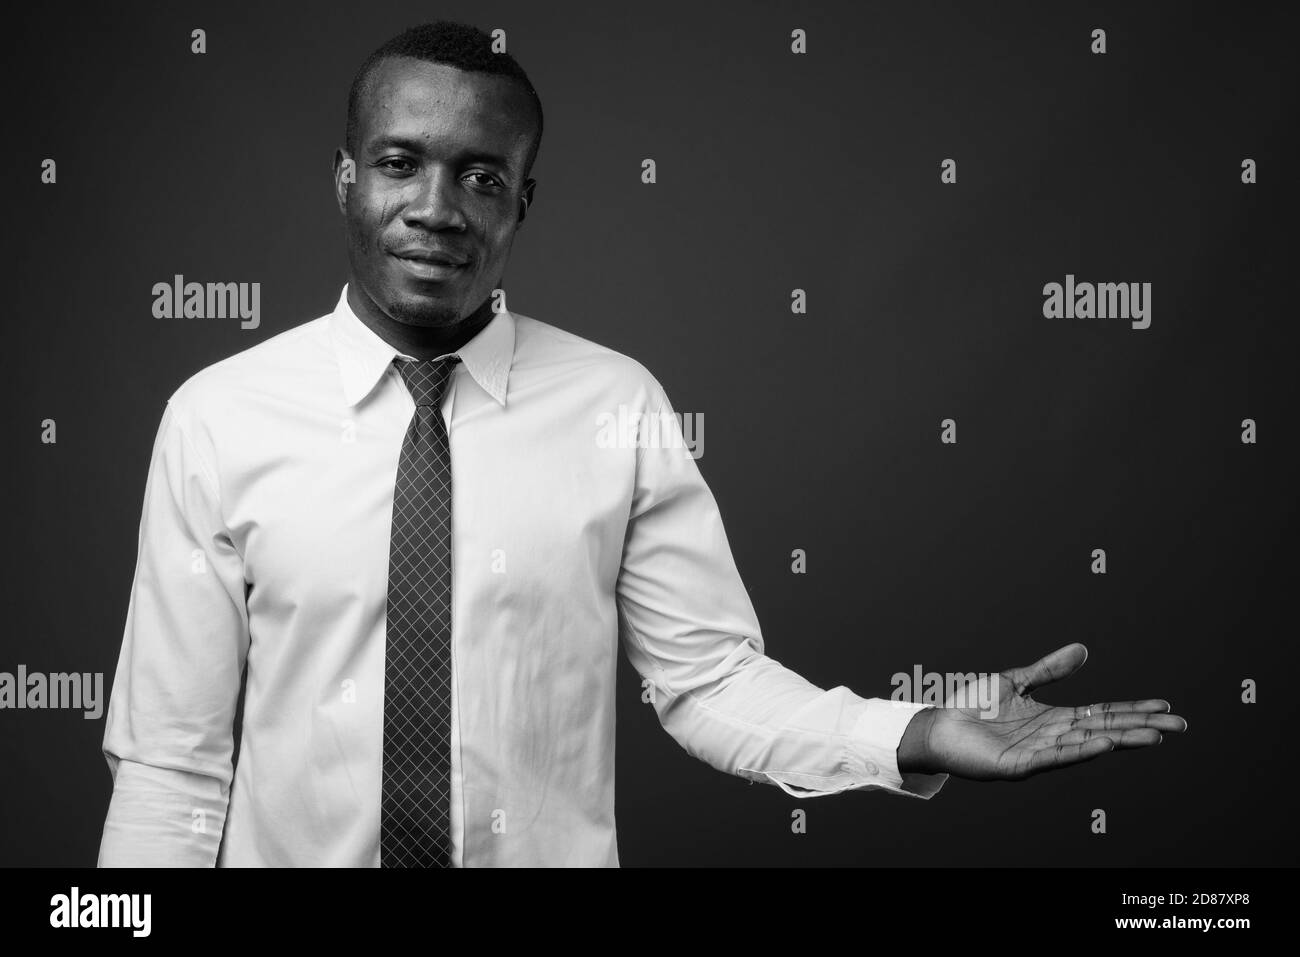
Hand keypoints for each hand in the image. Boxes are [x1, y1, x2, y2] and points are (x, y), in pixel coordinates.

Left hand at [896, 643, 1187, 780]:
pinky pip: (1054, 758)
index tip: (1165, 708)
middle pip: (1105, 729)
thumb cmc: (972, 706)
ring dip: (1119, 740)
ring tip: (1151, 736)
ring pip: (1087, 745)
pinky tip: (1103, 745)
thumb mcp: (1015, 681)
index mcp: (1054, 719)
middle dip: (1140, 727)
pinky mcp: (1019, 765)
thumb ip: (1049, 669)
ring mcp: (1039, 753)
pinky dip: (1080, 751)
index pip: (1103, 714)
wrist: (937, 725)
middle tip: (1178, 725)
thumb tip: (1083, 649)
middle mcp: (1053, 737)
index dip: (1133, 710)